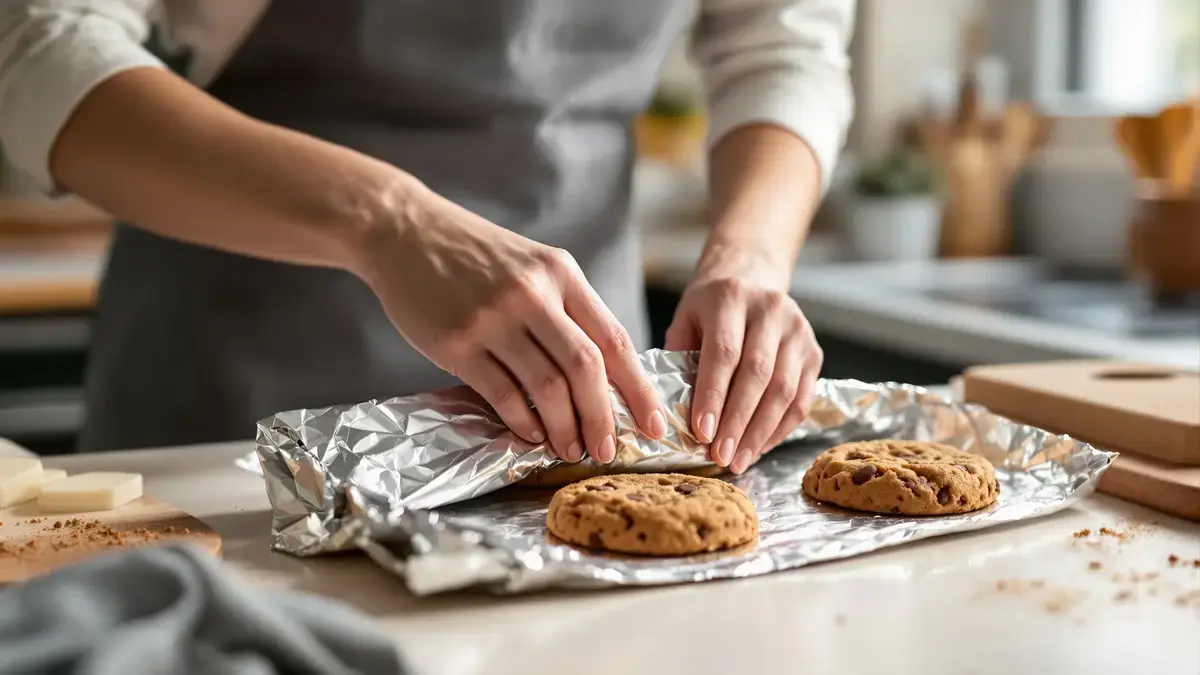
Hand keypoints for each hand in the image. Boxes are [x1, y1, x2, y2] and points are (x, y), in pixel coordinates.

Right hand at [352, 182, 667, 462]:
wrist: (405, 232)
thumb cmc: (475, 255)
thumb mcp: (533, 265)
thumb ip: (567, 310)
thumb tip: (603, 375)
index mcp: (560, 273)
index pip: (613, 338)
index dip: (638, 388)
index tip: (654, 422)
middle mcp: (532, 293)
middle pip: (585, 367)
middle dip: (603, 417)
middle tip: (608, 450)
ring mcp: (492, 318)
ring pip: (545, 386)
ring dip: (563, 426)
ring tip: (570, 449)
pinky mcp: (457, 342)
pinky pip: (501, 393)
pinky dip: (522, 421)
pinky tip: (531, 434)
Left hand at [664, 254, 821, 474]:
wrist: (751, 277)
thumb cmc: (709, 309)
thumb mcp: (686, 321)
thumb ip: (680, 361)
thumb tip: (673, 418)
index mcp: (731, 297)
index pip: (725, 353)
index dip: (714, 395)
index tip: (701, 432)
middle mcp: (771, 309)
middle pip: (758, 374)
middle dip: (737, 421)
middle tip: (720, 455)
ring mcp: (799, 330)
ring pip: (784, 390)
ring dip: (760, 432)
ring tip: (738, 460)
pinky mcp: (815, 352)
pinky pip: (801, 399)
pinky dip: (780, 429)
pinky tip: (758, 448)